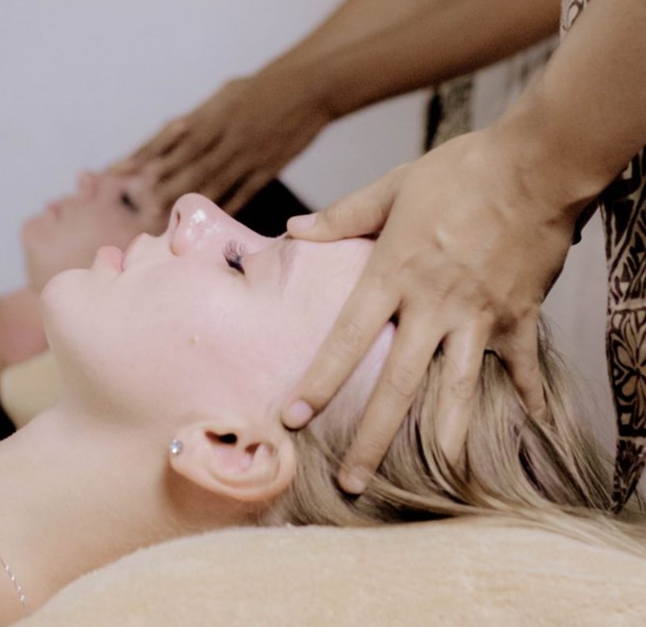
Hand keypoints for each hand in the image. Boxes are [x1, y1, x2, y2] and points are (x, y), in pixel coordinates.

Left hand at [120, 68, 330, 213]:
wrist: (310, 89)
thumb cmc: (259, 91)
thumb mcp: (223, 96)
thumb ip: (196, 119)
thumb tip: (164, 142)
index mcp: (214, 115)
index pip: (174, 139)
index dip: (149, 156)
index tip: (127, 172)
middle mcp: (228, 136)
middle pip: (190, 165)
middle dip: (163, 186)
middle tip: (138, 205)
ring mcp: (248, 155)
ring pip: (213, 183)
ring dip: (187, 202)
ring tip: (163, 218)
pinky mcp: (268, 170)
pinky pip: (242, 194)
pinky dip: (223, 209)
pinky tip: (204, 223)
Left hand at [282, 129, 579, 493]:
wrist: (536, 163)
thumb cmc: (460, 171)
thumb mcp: (392, 187)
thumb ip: (343, 216)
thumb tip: (294, 231)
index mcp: (393, 274)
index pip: (347, 338)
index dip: (319, 380)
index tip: (294, 417)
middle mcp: (431, 306)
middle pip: (398, 384)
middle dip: (372, 437)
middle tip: (352, 480)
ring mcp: (478, 316)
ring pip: (458, 389)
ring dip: (445, 437)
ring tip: (437, 478)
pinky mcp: (519, 316)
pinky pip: (521, 366)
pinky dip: (530, 396)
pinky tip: (536, 426)